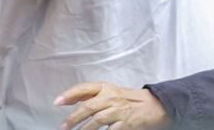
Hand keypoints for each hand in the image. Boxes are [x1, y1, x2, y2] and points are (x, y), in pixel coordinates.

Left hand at [56, 82, 170, 129]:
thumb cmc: (130, 100)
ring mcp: (120, 111)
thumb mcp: (111, 92)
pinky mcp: (126, 123)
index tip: (57, 102)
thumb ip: (90, 95)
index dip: (70, 94)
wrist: (156, 105)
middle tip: (64, 127)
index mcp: (107, 88)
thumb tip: (67, 100)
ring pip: (96, 120)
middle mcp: (113, 97)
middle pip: (88, 107)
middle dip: (73, 119)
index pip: (85, 88)